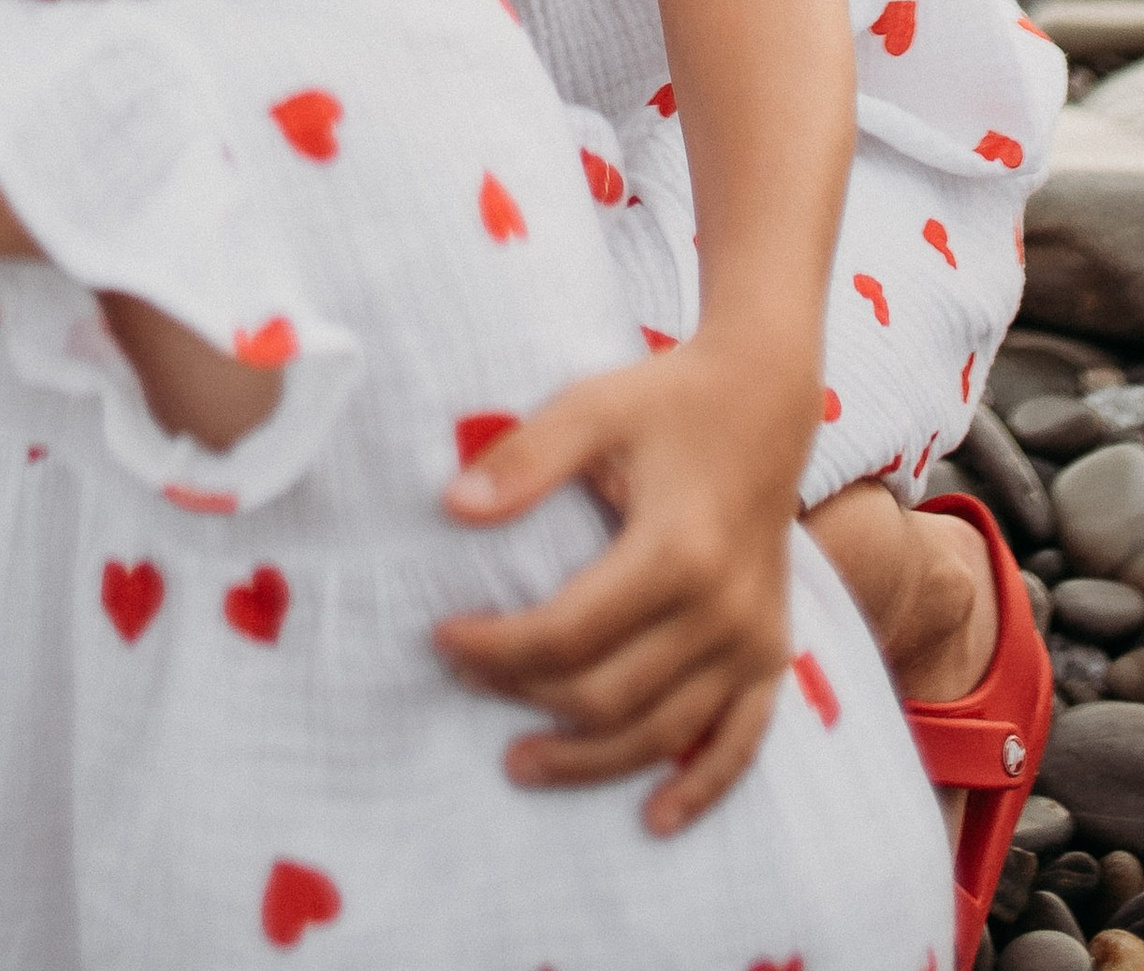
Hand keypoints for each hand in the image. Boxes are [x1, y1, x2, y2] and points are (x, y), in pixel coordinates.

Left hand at [433, 335, 807, 829]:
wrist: (762, 398)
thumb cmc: (666, 401)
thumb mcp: (592, 408)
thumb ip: (526, 459)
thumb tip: (451, 507)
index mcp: (678, 552)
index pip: (569, 632)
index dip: (499, 647)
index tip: (443, 638)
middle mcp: (724, 611)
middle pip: (610, 693)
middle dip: (528, 698)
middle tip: (465, 683)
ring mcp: (755, 641)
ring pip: (665, 734)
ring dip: (591, 761)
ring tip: (521, 763)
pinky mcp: (773, 654)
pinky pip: (741, 742)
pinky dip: (700, 787)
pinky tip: (655, 818)